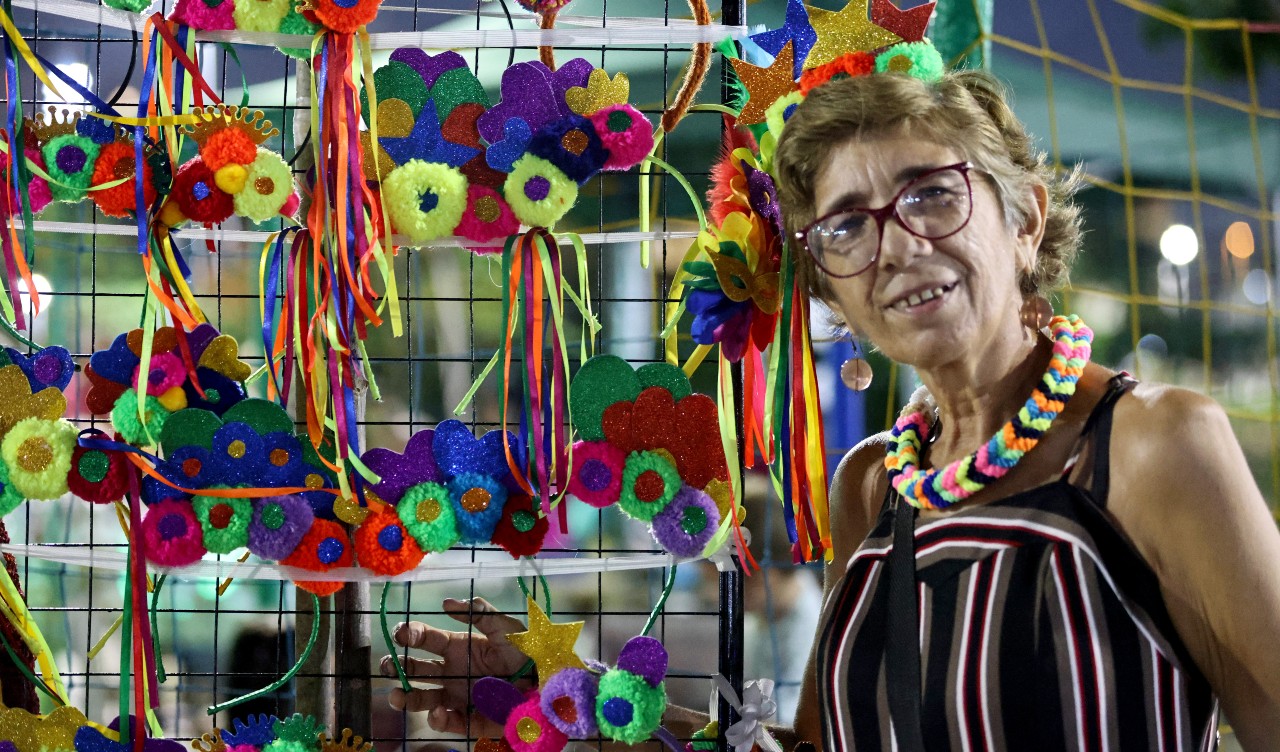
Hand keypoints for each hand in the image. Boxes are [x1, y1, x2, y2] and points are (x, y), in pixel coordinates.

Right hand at [380, 597, 530, 735]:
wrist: (548, 682)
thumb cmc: (527, 650)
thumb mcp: (505, 626)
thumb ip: (479, 612)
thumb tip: (446, 602)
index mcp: (458, 647)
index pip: (426, 639)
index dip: (410, 635)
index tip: (401, 634)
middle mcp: (452, 672)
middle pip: (416, 670)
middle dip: (398, 666)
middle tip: (389, 665)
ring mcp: (458, 697)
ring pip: (423, 699)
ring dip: (406, 697)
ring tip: (396, 695)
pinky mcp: (470, 719)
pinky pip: (449, 721)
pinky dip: (439, 719)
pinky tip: (438, 712)